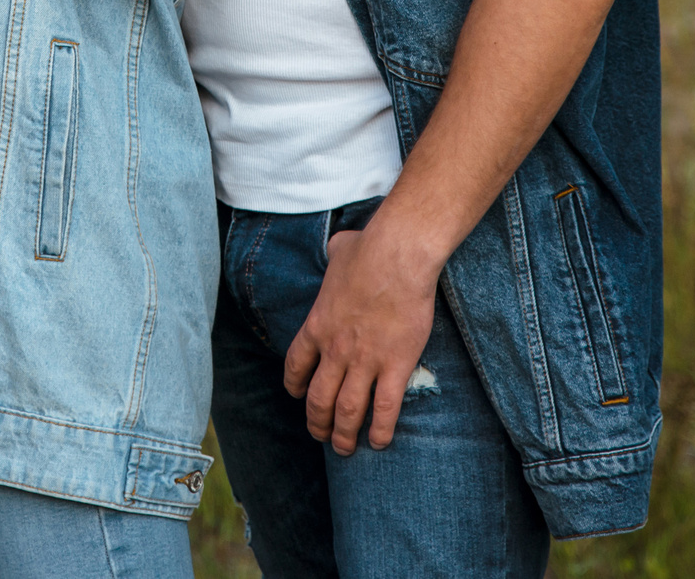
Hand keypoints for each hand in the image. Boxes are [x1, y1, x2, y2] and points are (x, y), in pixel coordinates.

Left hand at [282, 223, 439, 453]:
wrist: (397, 255)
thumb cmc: (369, 250)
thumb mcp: (339, 251)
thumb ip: (334, 255)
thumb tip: (338, 246)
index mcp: (317, 326)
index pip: (296, 367)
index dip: (296, 387)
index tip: (299, 396)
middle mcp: (335, 350)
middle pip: (318, 399)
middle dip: (317, 423)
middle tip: (321, 435)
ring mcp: (364, 361)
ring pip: (347, 412)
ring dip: (344, 435)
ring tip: (345, 448)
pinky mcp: (395, 366)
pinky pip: (385, 409)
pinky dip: (381, 430)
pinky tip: (379, 442)